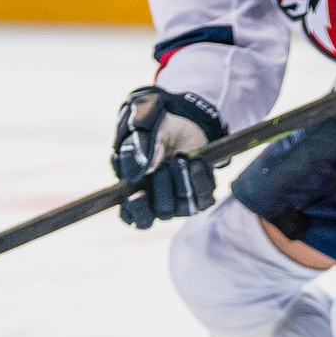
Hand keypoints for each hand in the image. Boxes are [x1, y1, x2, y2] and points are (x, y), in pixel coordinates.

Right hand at [112, 85, 216, 228]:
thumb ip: (137, 151)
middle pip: (162, 212)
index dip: (136, 211)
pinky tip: (195, 161)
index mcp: (135, 190)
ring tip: (181, 157)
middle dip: (164, 188)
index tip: (139, 195)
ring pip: (183, 208)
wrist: (184, 120)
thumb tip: (135, 174)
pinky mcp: (201, 193)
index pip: (131, 216)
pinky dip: (200, 179)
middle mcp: (158, 200)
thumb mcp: (142, 132)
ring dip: (183, 183)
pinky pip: (204, 198)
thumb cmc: (155, 128)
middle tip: (166, 163)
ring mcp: (181, 199)